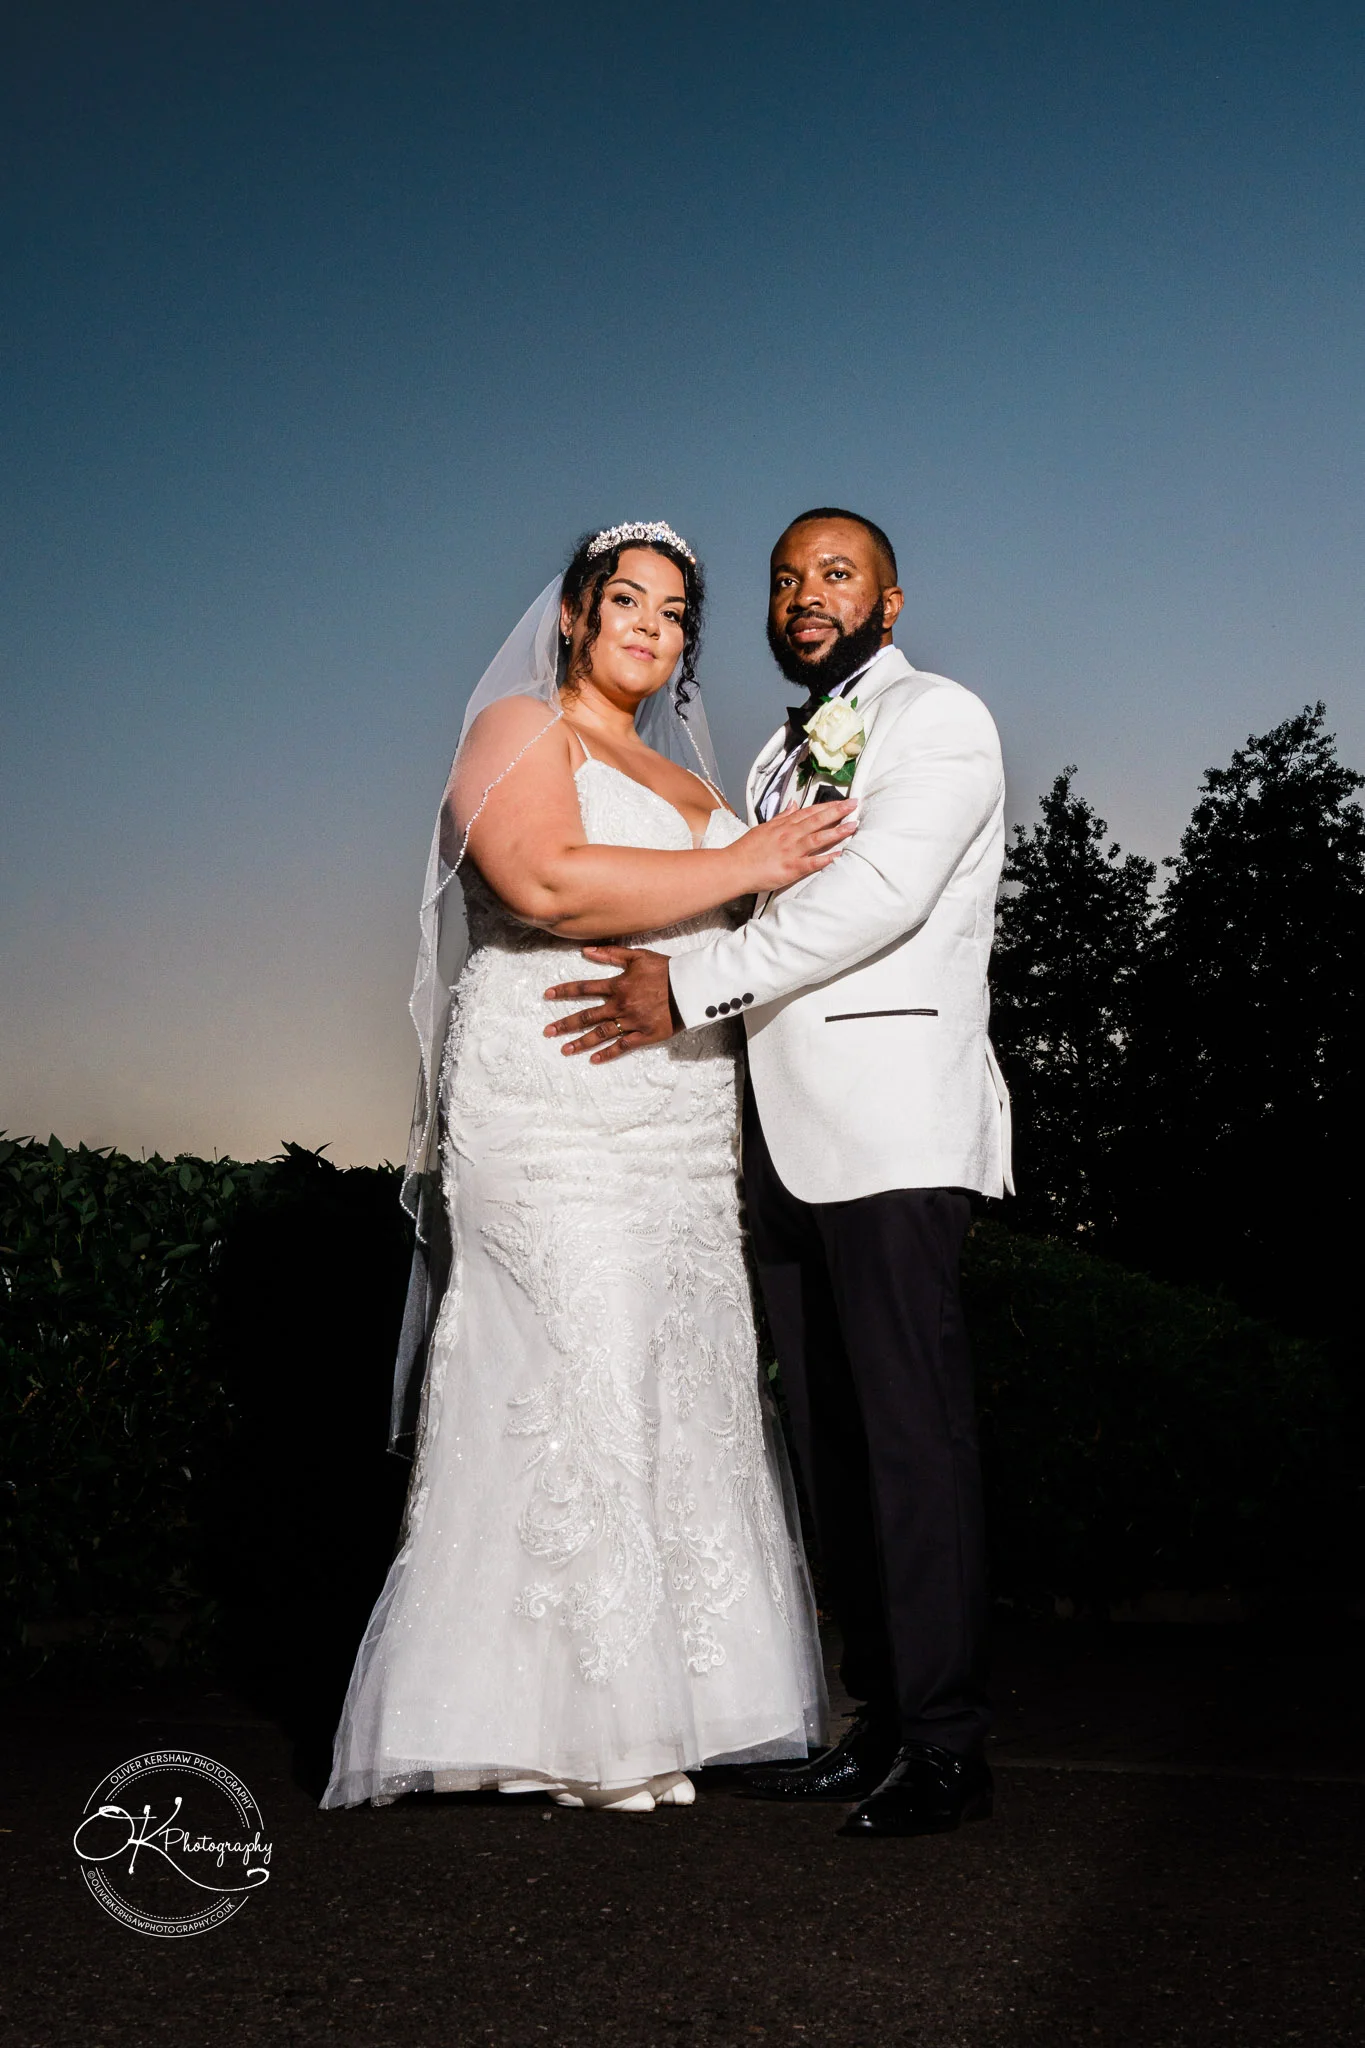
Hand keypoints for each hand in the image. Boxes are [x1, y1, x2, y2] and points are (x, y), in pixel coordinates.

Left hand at [543, 947, 676, 1061]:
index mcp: (618, 985)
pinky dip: (607, 1054)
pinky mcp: (644, 1035)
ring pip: (600, 1034)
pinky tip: (593, 1060)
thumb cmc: (665, 969)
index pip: (584, 989)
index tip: (547, 996)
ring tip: (564, 1050)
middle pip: (587, 1016)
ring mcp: (631, 1022)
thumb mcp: (638, 956)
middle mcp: (620, 1005)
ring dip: (581, 1042)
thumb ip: (611, 954)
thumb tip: (586, 951)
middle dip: (565, 1024)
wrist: (690, 987)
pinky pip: (622, 1046)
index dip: (564, 991)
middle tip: (547, 1032)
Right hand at [731, 798, 857, 893]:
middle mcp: (789, 835)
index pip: (810, 812)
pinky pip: (812, 863)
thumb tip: (793, 804)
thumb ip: (781, 816)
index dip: (828, 806)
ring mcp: (791, 851)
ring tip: (853, 826)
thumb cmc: (746, 849)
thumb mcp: (764, 827)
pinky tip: (839, 855)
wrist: (734, 867)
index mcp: (783, 825)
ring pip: (818, 838)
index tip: (843, 801)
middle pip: (817, 820)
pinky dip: (826, 859)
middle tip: (855, 805)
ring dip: (837, 831)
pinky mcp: (791, 868)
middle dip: (838, 811)